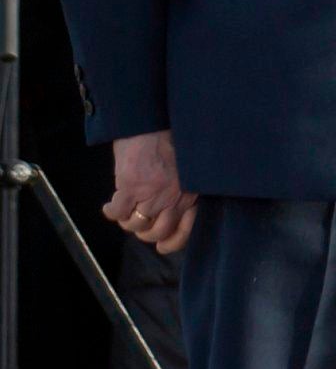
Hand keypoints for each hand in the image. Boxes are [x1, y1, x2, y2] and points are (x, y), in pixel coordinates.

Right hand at [105, 132, 191, 256]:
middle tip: (138, 222)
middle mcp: (174, 197)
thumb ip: (183, 190)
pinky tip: (110, 205)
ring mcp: (152, 194)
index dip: (172, 243)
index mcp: (190, 193)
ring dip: (127, 221)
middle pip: (156, 232)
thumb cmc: (170, 140)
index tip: (163, 246)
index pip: (185, 231)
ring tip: (125, 210)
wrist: (151, 122)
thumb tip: (171, 212)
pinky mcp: (131, 187)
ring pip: (135, 225)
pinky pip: (117, 213)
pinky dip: (110, 212)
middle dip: (144, 232)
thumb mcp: (187, 169)